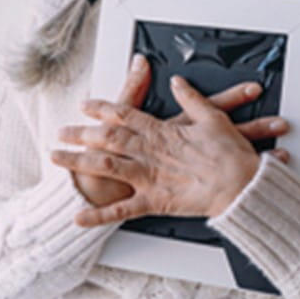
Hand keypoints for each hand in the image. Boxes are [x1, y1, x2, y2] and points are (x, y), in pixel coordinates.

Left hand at [53, 73, 272, 225]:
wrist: (243, 186)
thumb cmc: (231, 156)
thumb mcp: (214, 118)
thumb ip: (192, 98)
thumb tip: (178, 82)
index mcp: (162, 131)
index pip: (124, 115)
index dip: (102, 109)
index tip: (85, 106)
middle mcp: (149, 152)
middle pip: (106, 138)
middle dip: (80, 134)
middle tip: (61, 131)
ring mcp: (148, 177)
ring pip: (105, 166)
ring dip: (78, 162)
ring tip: (56, 158)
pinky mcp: (153, 202)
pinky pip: (121, 209)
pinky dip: (98, 215)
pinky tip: (78, 216)